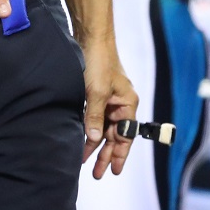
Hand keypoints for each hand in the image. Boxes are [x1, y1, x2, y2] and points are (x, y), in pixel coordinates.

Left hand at [79, 39, 139, 179]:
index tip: (114, 171)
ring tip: (84, 159)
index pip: (126, 135)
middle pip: (115, 134)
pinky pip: (95, 116)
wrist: (90, 37)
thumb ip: (95, 117)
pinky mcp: (96, 92)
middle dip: (106, 154)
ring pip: (103, 126)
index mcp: (127, 104)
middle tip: (97, 173)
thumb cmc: (99, 62)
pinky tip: (81, 138)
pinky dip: (89, 128)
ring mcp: (108, 98)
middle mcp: (120, 102)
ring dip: (95, 142)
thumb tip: (95, 139)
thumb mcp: (96, 92)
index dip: (120, 154)